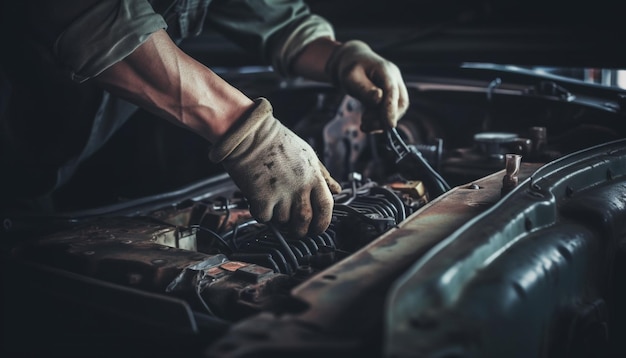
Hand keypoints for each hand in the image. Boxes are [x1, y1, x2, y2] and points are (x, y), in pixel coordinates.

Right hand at [210, 98, 341, 236]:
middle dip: (301, 230)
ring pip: (283, 220)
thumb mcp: (307, 154)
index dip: (323, 222)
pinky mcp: (262, 198)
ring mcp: (281, 193)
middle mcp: (299, 186)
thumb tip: (336, 189)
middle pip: (305, 220)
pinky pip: (264, 217)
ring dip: (277, 216)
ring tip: (272, 201)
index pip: (326, 207)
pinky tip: (259, 200)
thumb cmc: (276, 142)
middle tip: (295, 229)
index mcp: (313, 176)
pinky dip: (261, 213)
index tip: (317, 228)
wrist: (249, 134)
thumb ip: (322, 174)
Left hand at [326, 40, 408, 131]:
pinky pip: (391, 111)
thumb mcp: (350, 77)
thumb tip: (378, 99)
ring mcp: (395, 87)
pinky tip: (367, 124)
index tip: (388, 125)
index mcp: (385, 70)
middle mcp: (395, 78)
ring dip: (382, 121)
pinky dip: (381, 121)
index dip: (391, 109)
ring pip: (397, 109)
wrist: (353, 62)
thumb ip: (363, 88)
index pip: (392, 91)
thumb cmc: (350, 69)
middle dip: (387, 118)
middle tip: (366, 125)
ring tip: (364, 125)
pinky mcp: (392, 96)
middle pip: (401, 102)